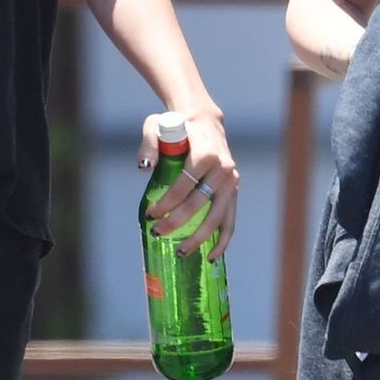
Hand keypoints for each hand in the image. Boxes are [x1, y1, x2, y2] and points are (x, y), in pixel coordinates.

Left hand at [138, 107, 238, 261]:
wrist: (206, 123)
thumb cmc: (178, 127)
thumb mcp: (157, 125)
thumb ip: (149, 143)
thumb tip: (145, 167)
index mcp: (206, 153)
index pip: (184, 185)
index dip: (166, 203)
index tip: (150, 213)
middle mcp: (223, 169)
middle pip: (198, 203)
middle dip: (176, 222)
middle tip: (157, 232)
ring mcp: (232, 182)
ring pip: (216, 217)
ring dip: (199, 238)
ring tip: (180, 252)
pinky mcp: (234, 191)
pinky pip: (230, 221)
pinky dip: (223, 240)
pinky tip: (212, 256)